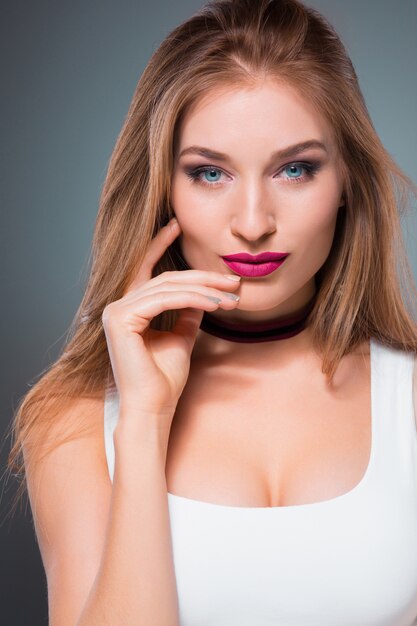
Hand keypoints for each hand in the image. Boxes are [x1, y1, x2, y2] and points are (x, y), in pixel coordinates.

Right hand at [102, 218, 240, 432]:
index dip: (158, 244)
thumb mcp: (181, 338)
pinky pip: (165, 300)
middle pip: (166, 279)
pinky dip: (194, 299)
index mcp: (129, 309)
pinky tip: (216, 303)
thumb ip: (187, 314)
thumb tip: (201, 298)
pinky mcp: (121, 319)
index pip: (145, 269)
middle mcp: (118, 306)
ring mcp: (116, 311)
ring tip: (232, 296)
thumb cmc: (165, 380)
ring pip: (168, 287)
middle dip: (203, 277)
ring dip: (205, 290)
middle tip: (233, 281)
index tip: (176, 225)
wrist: (154, 408)